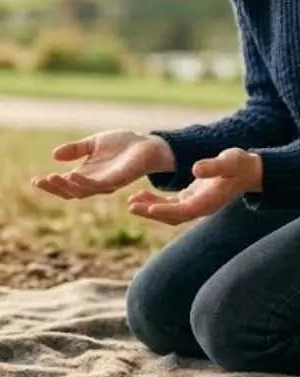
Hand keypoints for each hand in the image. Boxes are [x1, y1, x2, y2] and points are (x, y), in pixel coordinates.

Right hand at [32, 130, 174, 199]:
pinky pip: (98, 185)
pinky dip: (84, 182)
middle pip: (70, 192)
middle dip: (53, 188)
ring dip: (65, 186)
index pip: (65, 184)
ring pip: (81, 191)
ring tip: (51, 177)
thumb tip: (54, 155)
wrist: (148, 144)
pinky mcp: (117, 180)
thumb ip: (75, 150)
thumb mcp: (93, 143)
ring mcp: (106, 183)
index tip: (35, 180)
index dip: (50, 184)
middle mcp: (95, 183)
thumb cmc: (122, 145)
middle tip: (39, 181)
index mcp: (87, 175)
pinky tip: (72, 174)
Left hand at [127, 147, 262, 224]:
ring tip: (130, 202)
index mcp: (210, 201)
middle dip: (152, 212)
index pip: (185, 210)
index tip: (149, 209)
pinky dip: (155, 201)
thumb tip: (195, 169)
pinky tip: (140, 194)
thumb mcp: (230, 161)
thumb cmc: (239, 164)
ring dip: (150, 208)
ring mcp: (195, 204)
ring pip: (169, 212)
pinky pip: (170, 205)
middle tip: (130, 206)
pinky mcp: (191, 199)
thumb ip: (214, 165)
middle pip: (173, 215)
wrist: (247, 171)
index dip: (167, 210)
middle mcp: (201, 207)